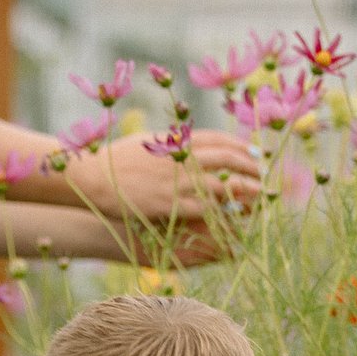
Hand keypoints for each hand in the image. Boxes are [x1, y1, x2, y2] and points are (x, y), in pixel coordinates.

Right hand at [68, 133, 261, 221]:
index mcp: (176, 140)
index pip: (218, 139)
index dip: (241, 146)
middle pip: (226, 159)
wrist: (92, 176)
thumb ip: (173, 142)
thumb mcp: (148, 142)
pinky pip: (203, 209)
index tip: (255, 153)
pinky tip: (235, 216)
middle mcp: (180, 158)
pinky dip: (222, 212)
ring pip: (221, 184)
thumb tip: (191, 143)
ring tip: (259, 196)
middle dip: (250, 167)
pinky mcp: (168, 205)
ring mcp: (175, 182)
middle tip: (263, 176)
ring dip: (245, 190)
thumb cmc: (116, 159)